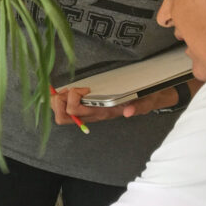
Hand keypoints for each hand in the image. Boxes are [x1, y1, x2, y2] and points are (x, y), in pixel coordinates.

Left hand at [50, 85, 181, 124]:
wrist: (147, 100)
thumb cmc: (143, 99)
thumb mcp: (144, 101)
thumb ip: (139, 106)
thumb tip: (128, 112)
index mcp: (102, 112)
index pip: (76, 111)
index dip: (73, 98)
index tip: (85, 89)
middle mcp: (91, 115)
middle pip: (62, 117)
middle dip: (60, 101)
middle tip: (70, 90)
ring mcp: (86, 112)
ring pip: (60, 114)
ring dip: (58, 100)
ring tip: (69, 90)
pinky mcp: (85, 107)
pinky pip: (65, 107)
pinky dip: (61, 98)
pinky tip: (66, 90)